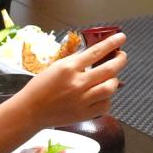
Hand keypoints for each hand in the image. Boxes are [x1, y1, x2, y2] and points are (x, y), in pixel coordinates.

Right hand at [11, 33, 126, 128]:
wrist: (30, 111)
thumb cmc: (39, 88)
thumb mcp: (56, 67)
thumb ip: (75, 62)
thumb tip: (95, 55)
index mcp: (68, 68)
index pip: (96, 52)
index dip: (111, 43)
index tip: (121, 37)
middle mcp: (77, 83)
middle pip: (108, 69)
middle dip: (120, 60)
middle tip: (121, 56)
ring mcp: (82, 100)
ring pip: (110, 87)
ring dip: (114, 81)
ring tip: (112, 78)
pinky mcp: (85, 114)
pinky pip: (105, 105)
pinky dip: (107, 98)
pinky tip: (102, 95)